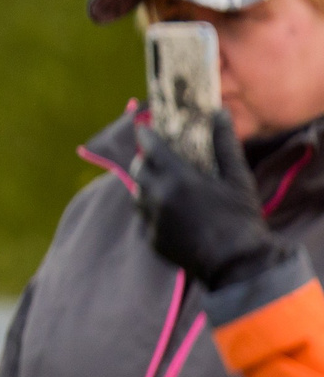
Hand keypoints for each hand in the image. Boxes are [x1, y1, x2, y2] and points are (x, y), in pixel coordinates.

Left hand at [133, 112, 290, 291]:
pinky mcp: (152, 240)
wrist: (236, 263)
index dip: (145, 136)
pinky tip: (169, 210)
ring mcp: (152, 222)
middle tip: (152, 155)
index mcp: (178, 179)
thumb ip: (224, 144)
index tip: (142, 127)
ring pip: (138, 196)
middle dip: (142, 160)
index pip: (151, 149)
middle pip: (137, 171)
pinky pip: (146, 218)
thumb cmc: (240, 217)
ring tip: (160, 181)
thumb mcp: (237, 177)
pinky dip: (153, 210)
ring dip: (145, 185)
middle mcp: (158, 199)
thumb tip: (218, 114)